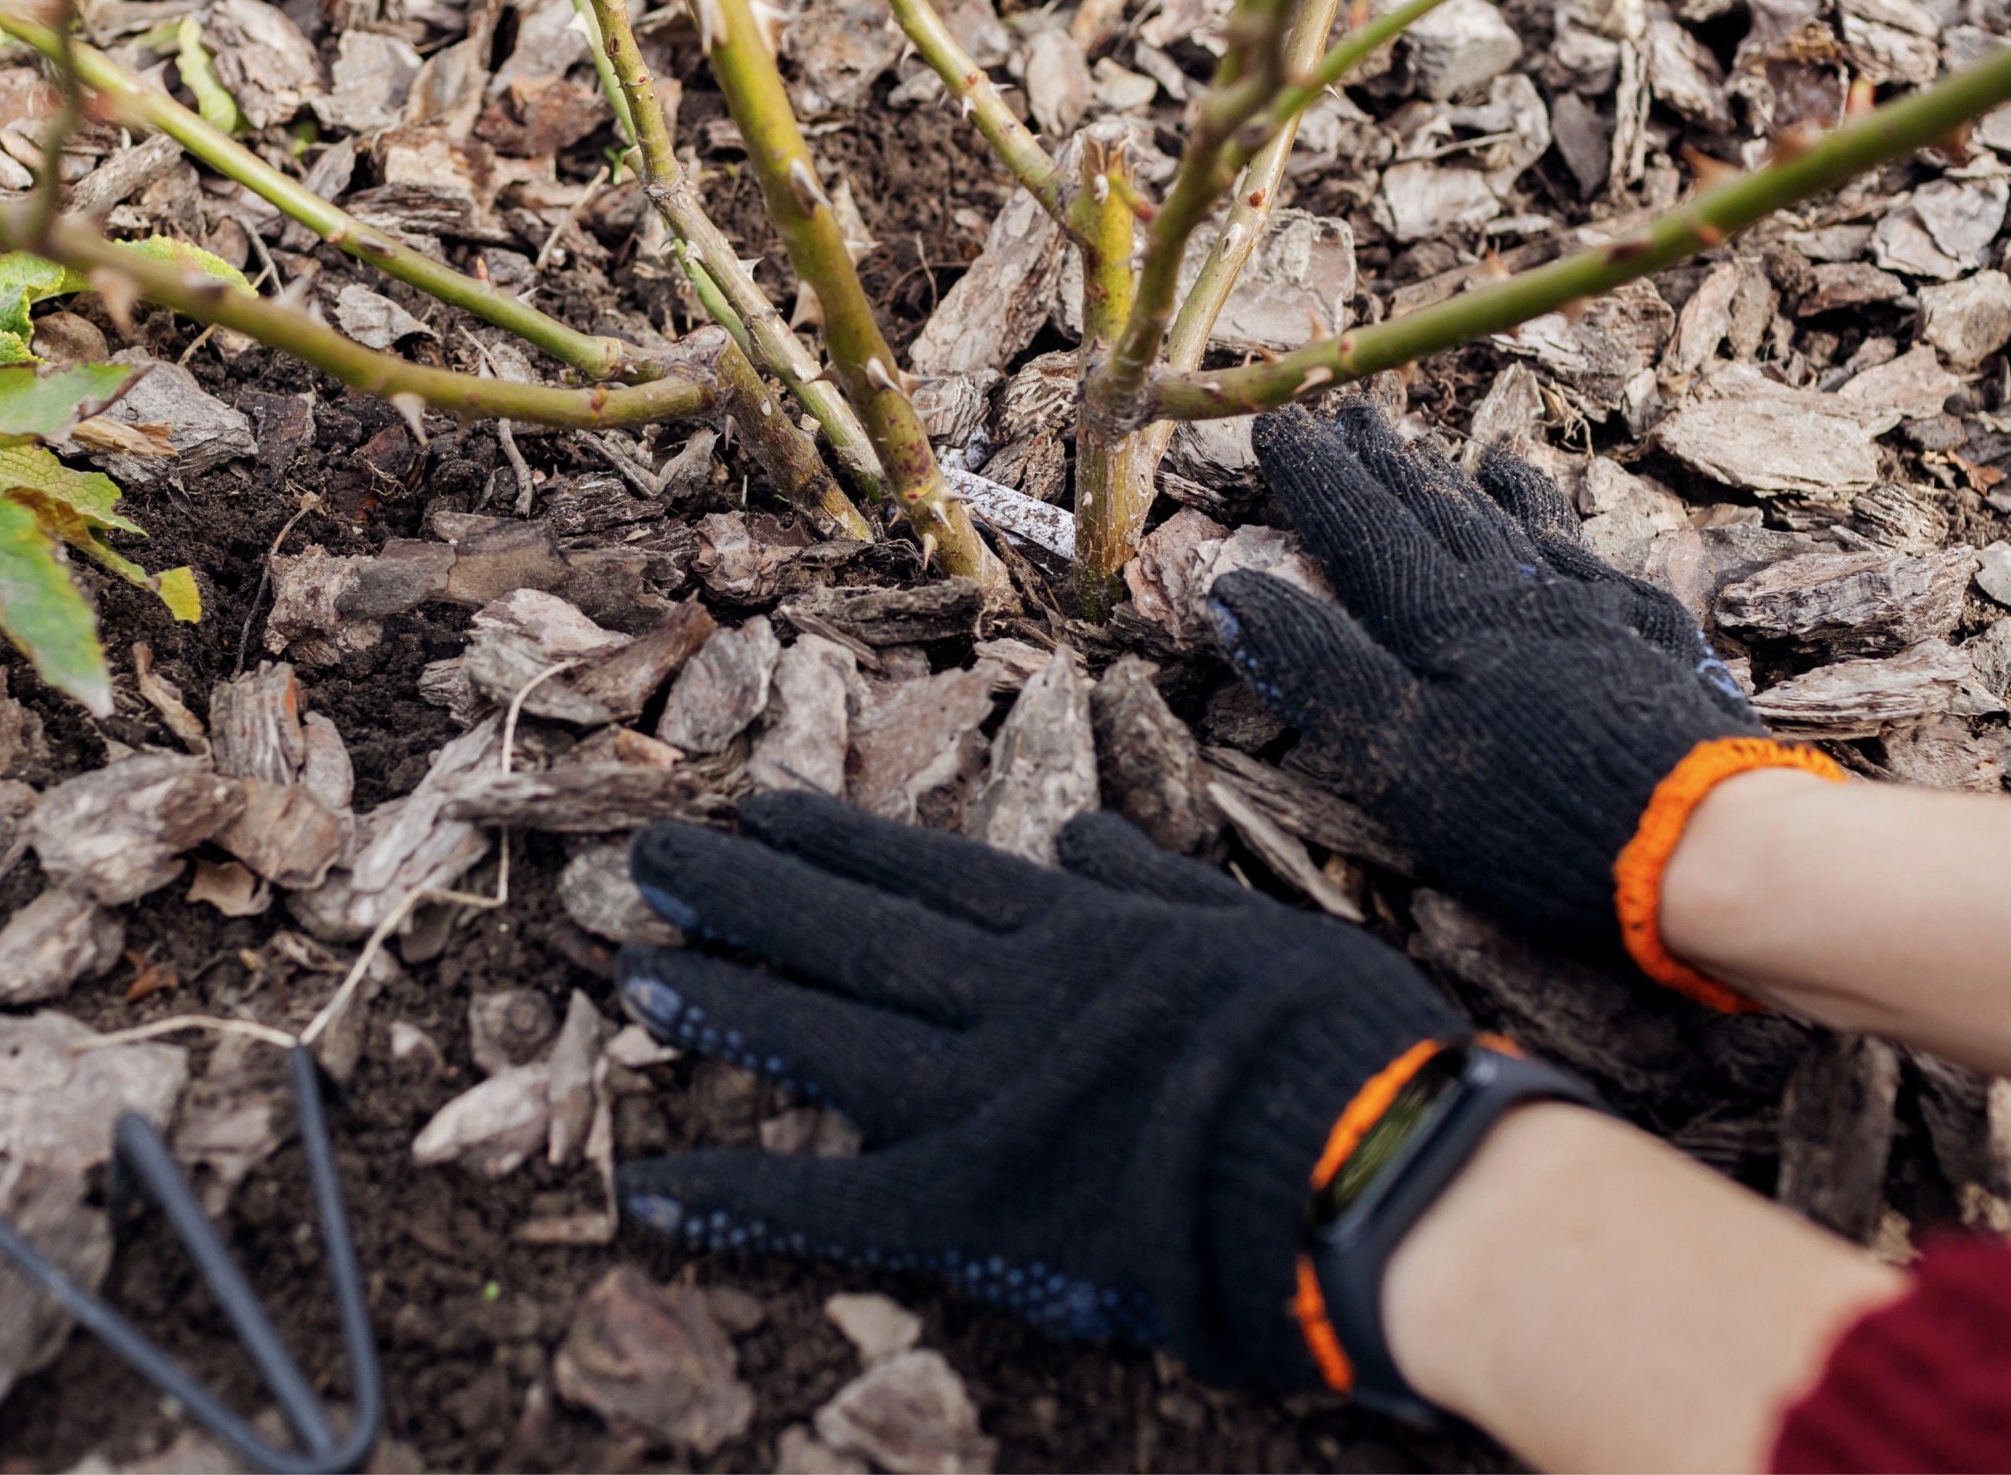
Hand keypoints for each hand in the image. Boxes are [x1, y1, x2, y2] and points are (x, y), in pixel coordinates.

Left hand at [612, 789, 1463, 1387]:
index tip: (762, 809)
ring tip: (637, 967)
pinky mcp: (973, 1200)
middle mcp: (1012, 995)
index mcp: (1082, 935)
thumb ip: (1157, 889)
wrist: (1373, 1159)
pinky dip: (737, 1194)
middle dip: (748, 891)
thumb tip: (1087, 839)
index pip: (931, 876)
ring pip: (825, 1031)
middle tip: (654, 857)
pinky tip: (649, 1189)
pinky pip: (830, 1199)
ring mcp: (983, 1092)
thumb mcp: (1256, 929)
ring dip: (726, 998)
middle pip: (855, 931)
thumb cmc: (1345, 1047)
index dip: (837, 844)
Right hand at [1205, 404, 1802, 996]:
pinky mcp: (1651, 637)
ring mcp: (1593, 607)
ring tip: (1445, 452)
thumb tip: (1235, 589)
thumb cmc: (1534, 810)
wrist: (1704, 840)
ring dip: (1466, 484)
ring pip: (1513, 523)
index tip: (1277, 424)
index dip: (1315, 477)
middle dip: (1383, 462)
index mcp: (1446, 620)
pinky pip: (1585, 552)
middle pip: (1436, 509)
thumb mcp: (1399, 757)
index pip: (1362, 528)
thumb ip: (1318, 669)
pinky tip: (1550, 516)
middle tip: (1349, 414)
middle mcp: (1518, 593)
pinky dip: (1550, 520)